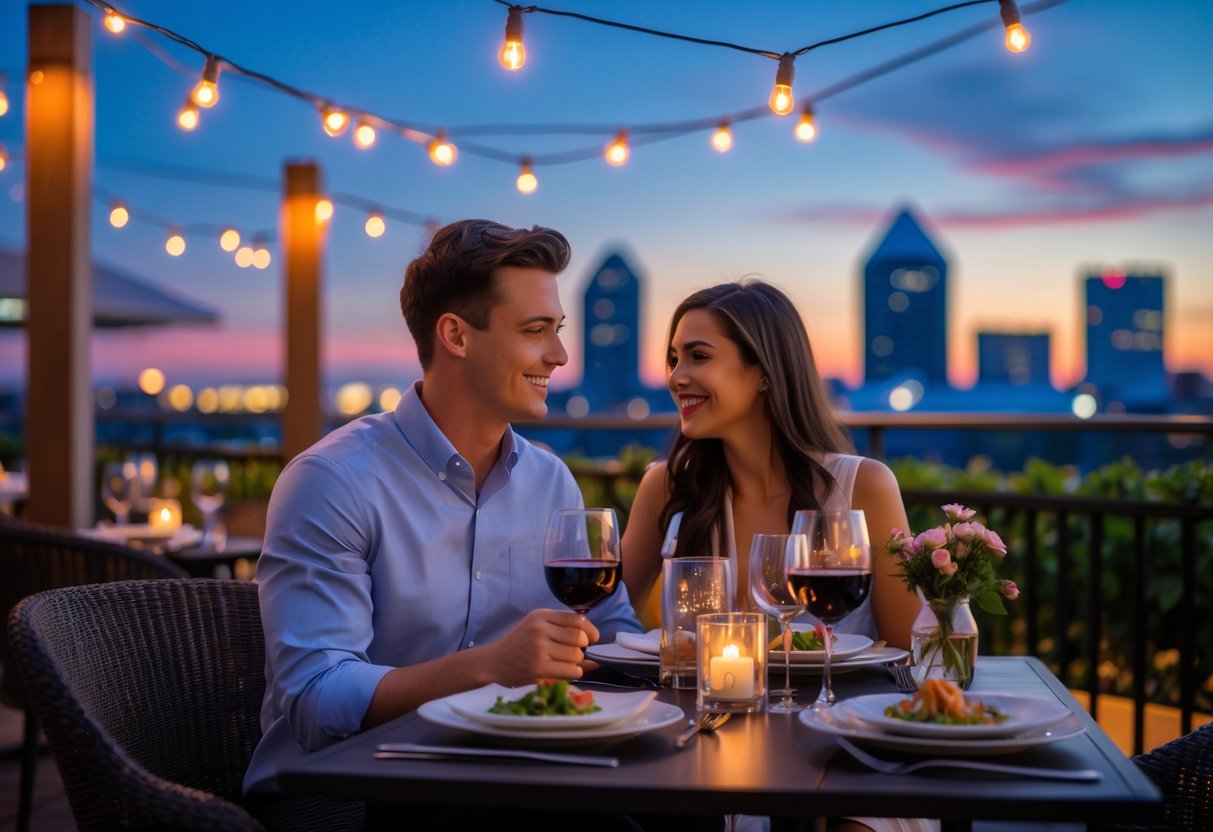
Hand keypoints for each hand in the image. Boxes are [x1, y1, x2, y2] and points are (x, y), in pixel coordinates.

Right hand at [484, 609, 599, 686]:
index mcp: (541, 616)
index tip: (593, 638)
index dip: (590, 630)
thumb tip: (597, 641)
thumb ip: (563, 630)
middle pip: (579, 638)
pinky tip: (565, 671)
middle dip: (583, 648)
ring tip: (565, 663)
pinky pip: (571, 670)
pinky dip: (574, 672)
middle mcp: (540, 629)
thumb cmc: (518, 644)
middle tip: (575, 653)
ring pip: (576, 655)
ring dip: (577, 662)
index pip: (577, 619)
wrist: (493, 661)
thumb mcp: (537, 628)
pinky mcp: (539, 667)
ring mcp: (539, 648)